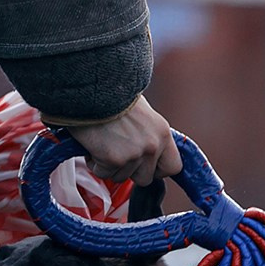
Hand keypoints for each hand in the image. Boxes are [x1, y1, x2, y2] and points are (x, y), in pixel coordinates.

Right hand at [44, 94, 181, 186]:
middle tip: (117, 154)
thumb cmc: (111, 94)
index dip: (158, 169)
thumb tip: (145, 152)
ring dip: (109, 165)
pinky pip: (102, 173)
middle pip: (145, 178)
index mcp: (162, 132)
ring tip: (102, 143)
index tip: (145, 165)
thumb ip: (148, 135)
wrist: (90, 87)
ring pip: (121, 177)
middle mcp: (152, 146)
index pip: (173, 167)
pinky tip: (92, 144)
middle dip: (130, 171)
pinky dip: (94, 162)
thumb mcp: (142, 114)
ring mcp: (134, 154)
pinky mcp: (114, 159)